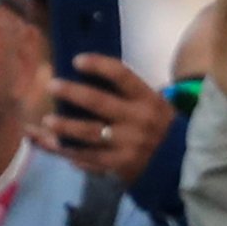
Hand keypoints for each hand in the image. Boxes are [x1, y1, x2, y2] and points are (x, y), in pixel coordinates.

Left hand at [43, 55, 170, 184]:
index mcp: (148, 99)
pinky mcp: (119, 165)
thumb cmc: (155, 125)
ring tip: (46, 120)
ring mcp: (128, 144)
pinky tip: (50, 144)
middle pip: (100, 103)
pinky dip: (68, 151)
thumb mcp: (150, 105)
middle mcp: (138, 120)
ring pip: (90, 133)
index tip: (76, 60)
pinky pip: (88, 157)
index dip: (99, 66)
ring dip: (65, 126)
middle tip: (52, 85)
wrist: (180, 162)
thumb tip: (83, 77)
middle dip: (73, 93)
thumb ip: (124, 93)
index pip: (123, 76)